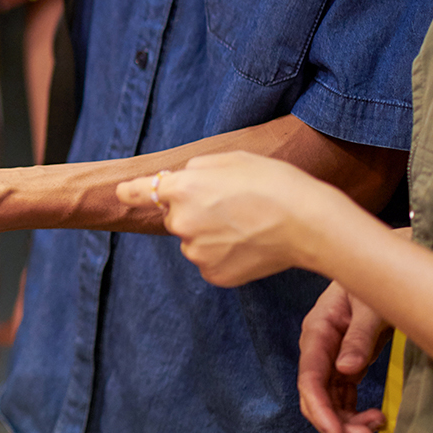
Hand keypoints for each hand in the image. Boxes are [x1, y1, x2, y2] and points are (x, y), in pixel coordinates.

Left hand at [114, 151, 345, 285]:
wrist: (308, 222)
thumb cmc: (274, 183)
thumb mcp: (232, 159)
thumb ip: (197, 168)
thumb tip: (182, 179)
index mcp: (181, 189)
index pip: (137, 192)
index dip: (131, 192)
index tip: (124, 193)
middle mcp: (181, 222)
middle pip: (175, 217)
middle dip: (194, 212)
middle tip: (232, 206)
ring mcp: (196, 252)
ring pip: (194, 242)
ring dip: (210, 236)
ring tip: (247, 226)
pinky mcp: (213, 273)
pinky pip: (210, 262)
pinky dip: (224, 256)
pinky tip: (249, 245)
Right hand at [297, 282, 388, 432]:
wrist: (383, 266)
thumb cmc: (377, 280)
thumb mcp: (372, 307)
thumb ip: (360, 337)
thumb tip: (346, 369)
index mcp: (318, 332)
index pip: (310, 379)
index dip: (320, 410)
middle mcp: (318, 348)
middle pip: (314, 396)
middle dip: (335, 422)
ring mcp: (330, 357)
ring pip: (327, 400)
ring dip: (347, 420)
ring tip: (376, 426)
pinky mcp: (344, 362)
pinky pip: (341, 395)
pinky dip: (353, 411)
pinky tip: (374, 417)